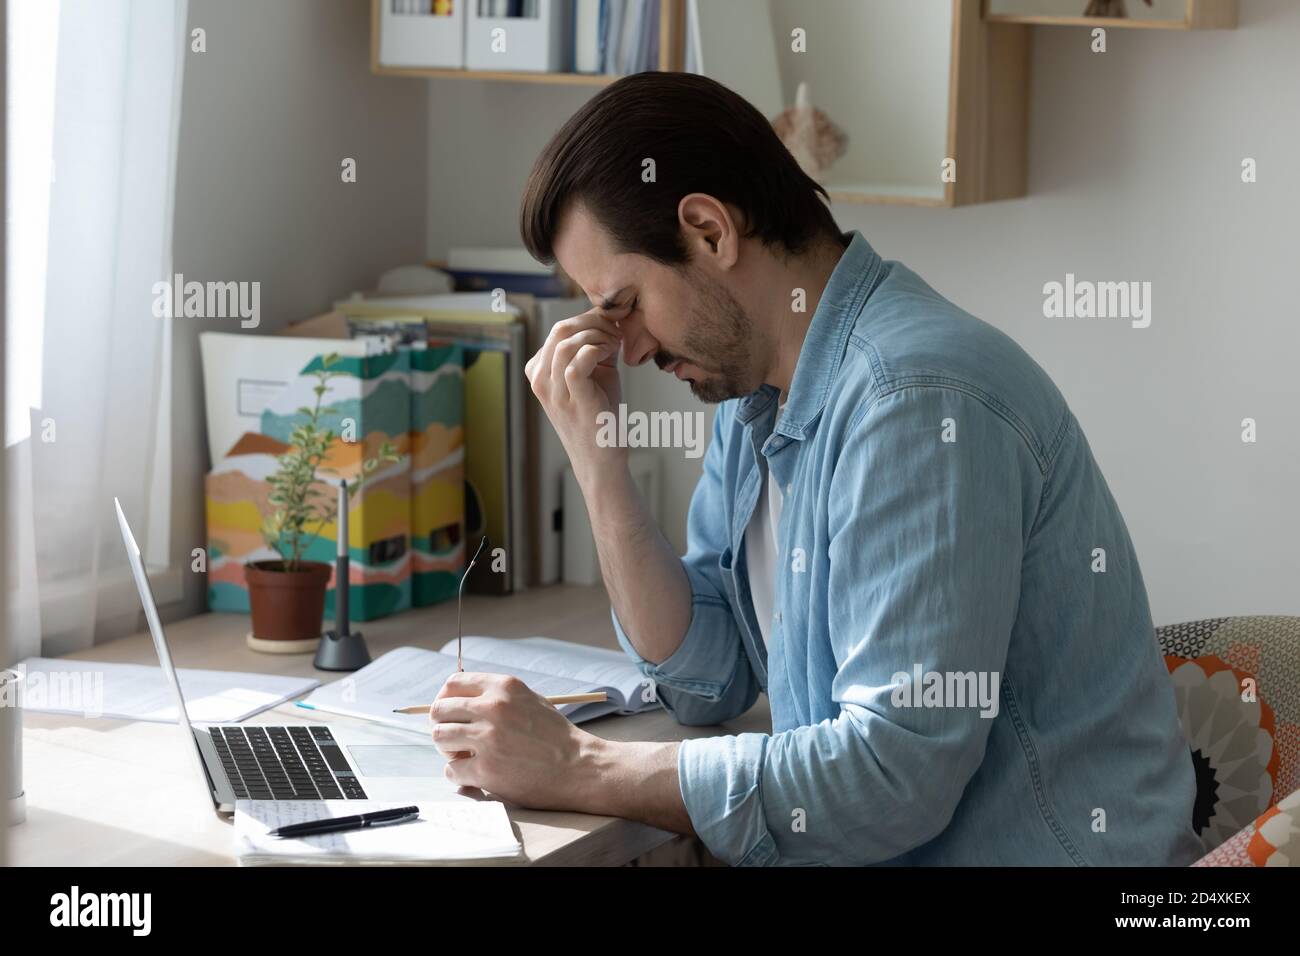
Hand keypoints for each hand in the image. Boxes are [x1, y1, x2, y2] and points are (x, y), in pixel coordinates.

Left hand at [430, 672, 593, 809]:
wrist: (579, 766)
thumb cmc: (555, 736)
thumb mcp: (529, 700)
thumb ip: (497, 696)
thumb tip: (459, 700)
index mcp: (504, 687)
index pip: (453, 683)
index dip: (445, 699)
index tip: (449, 712)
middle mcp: (493, 708)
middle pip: (439, 710)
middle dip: (441, 725)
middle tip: (454, 739)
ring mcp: (488, 739)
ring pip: (440, 737)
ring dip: (447, 749)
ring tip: (464, 756)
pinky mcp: (486, 769)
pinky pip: (451, 770)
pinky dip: (458, 775)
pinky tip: (473, 775)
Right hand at [524, 305, 626, 478]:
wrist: (601, 458)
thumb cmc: (599, 416)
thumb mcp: (593, 374)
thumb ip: (596, 347)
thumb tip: (608, 318)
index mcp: (539, 371)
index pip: (560, 329)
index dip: (589, 320)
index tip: (612, 328)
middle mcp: (539, 379)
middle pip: (560, 330)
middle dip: (594, 323)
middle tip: (616, 333)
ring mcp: (553, 391)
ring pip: (566, 342)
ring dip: (597, 336)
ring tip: (615, 345)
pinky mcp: (572, 399)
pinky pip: (577, 362)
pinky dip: (597, 351)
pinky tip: (610, 356)